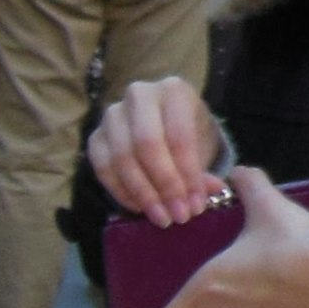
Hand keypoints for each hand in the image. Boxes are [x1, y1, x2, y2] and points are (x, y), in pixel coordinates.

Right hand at [90, 76, 227, 224]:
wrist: (162, 122)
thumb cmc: (186, 131)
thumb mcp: (201, 145)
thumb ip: (204, 169)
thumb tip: (213, 190)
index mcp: (173, 90)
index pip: (179, 135)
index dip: (187, 174)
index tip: (196, 206)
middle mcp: (139, 95)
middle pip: (147, 144)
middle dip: (164, 185)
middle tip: (178, 215)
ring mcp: (112, 115)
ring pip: (123, 158)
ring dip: (143, 194)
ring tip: (162, 217)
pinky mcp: (95, 137)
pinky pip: (104, 169)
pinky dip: (122, 193)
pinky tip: (140, 208)